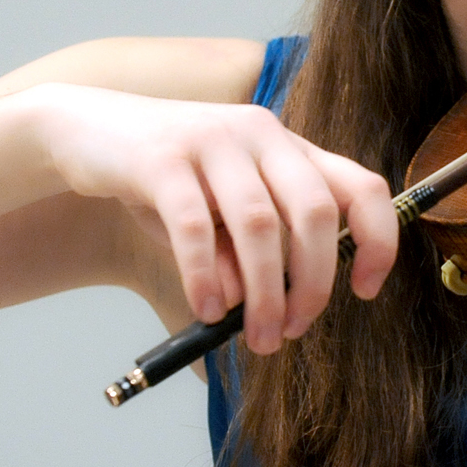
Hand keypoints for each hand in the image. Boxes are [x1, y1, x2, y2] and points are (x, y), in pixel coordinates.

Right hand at [28, 82, 398, 353]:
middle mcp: (261, 135)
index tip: (365, 291)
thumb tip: (256, 307)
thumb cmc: (168, 180)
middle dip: (313, 283)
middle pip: (315, 212)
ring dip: (263, 292)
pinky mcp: (162, 158)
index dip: (379, 240)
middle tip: (294, 329)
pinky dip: (205, 277)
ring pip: (259, 225)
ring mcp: (213, 140)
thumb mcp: (219, 214)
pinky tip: (205, 310)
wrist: (88, 130)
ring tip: (257, 335)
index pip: (362, 186)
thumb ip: (247, 253)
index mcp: (289, 147)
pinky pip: (194, 227)